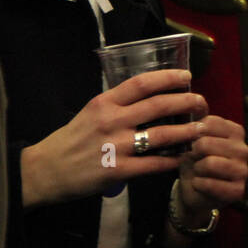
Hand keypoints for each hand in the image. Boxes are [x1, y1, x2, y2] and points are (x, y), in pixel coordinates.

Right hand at [21, 69, 207, 208]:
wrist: (45, 170)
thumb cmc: (71, 140)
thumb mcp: (90, 112)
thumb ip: (118, 104)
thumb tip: (150, 96)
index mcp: (105, 102)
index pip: (142, 83)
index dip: (168, 77)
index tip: (186, 75)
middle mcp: (112, 120)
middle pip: (158, 105)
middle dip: (186, 102)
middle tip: (202, 102)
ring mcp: (115, 146)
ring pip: (162, 135)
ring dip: (186, 131)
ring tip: (201, 129)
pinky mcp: (118, 171)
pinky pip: (154, 164)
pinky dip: (172, 160)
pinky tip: (183, 157)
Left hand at [175, 115, 247, 222]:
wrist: (195, 190)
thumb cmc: (195, 161)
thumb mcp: (193, 139)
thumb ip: (195, 124)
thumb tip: (194, 111)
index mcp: (235, 132)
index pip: (210, 122)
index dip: (193, 133)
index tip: (192, 141)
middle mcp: (244, 149)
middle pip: (206, 143)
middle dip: (193, 153)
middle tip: (194, 159)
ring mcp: (243, 170)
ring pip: (210, 163)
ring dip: (196, 169)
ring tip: (198, 171)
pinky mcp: (238, 190)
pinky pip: (210, 184)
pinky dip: (198, 185)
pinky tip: (200, 184)